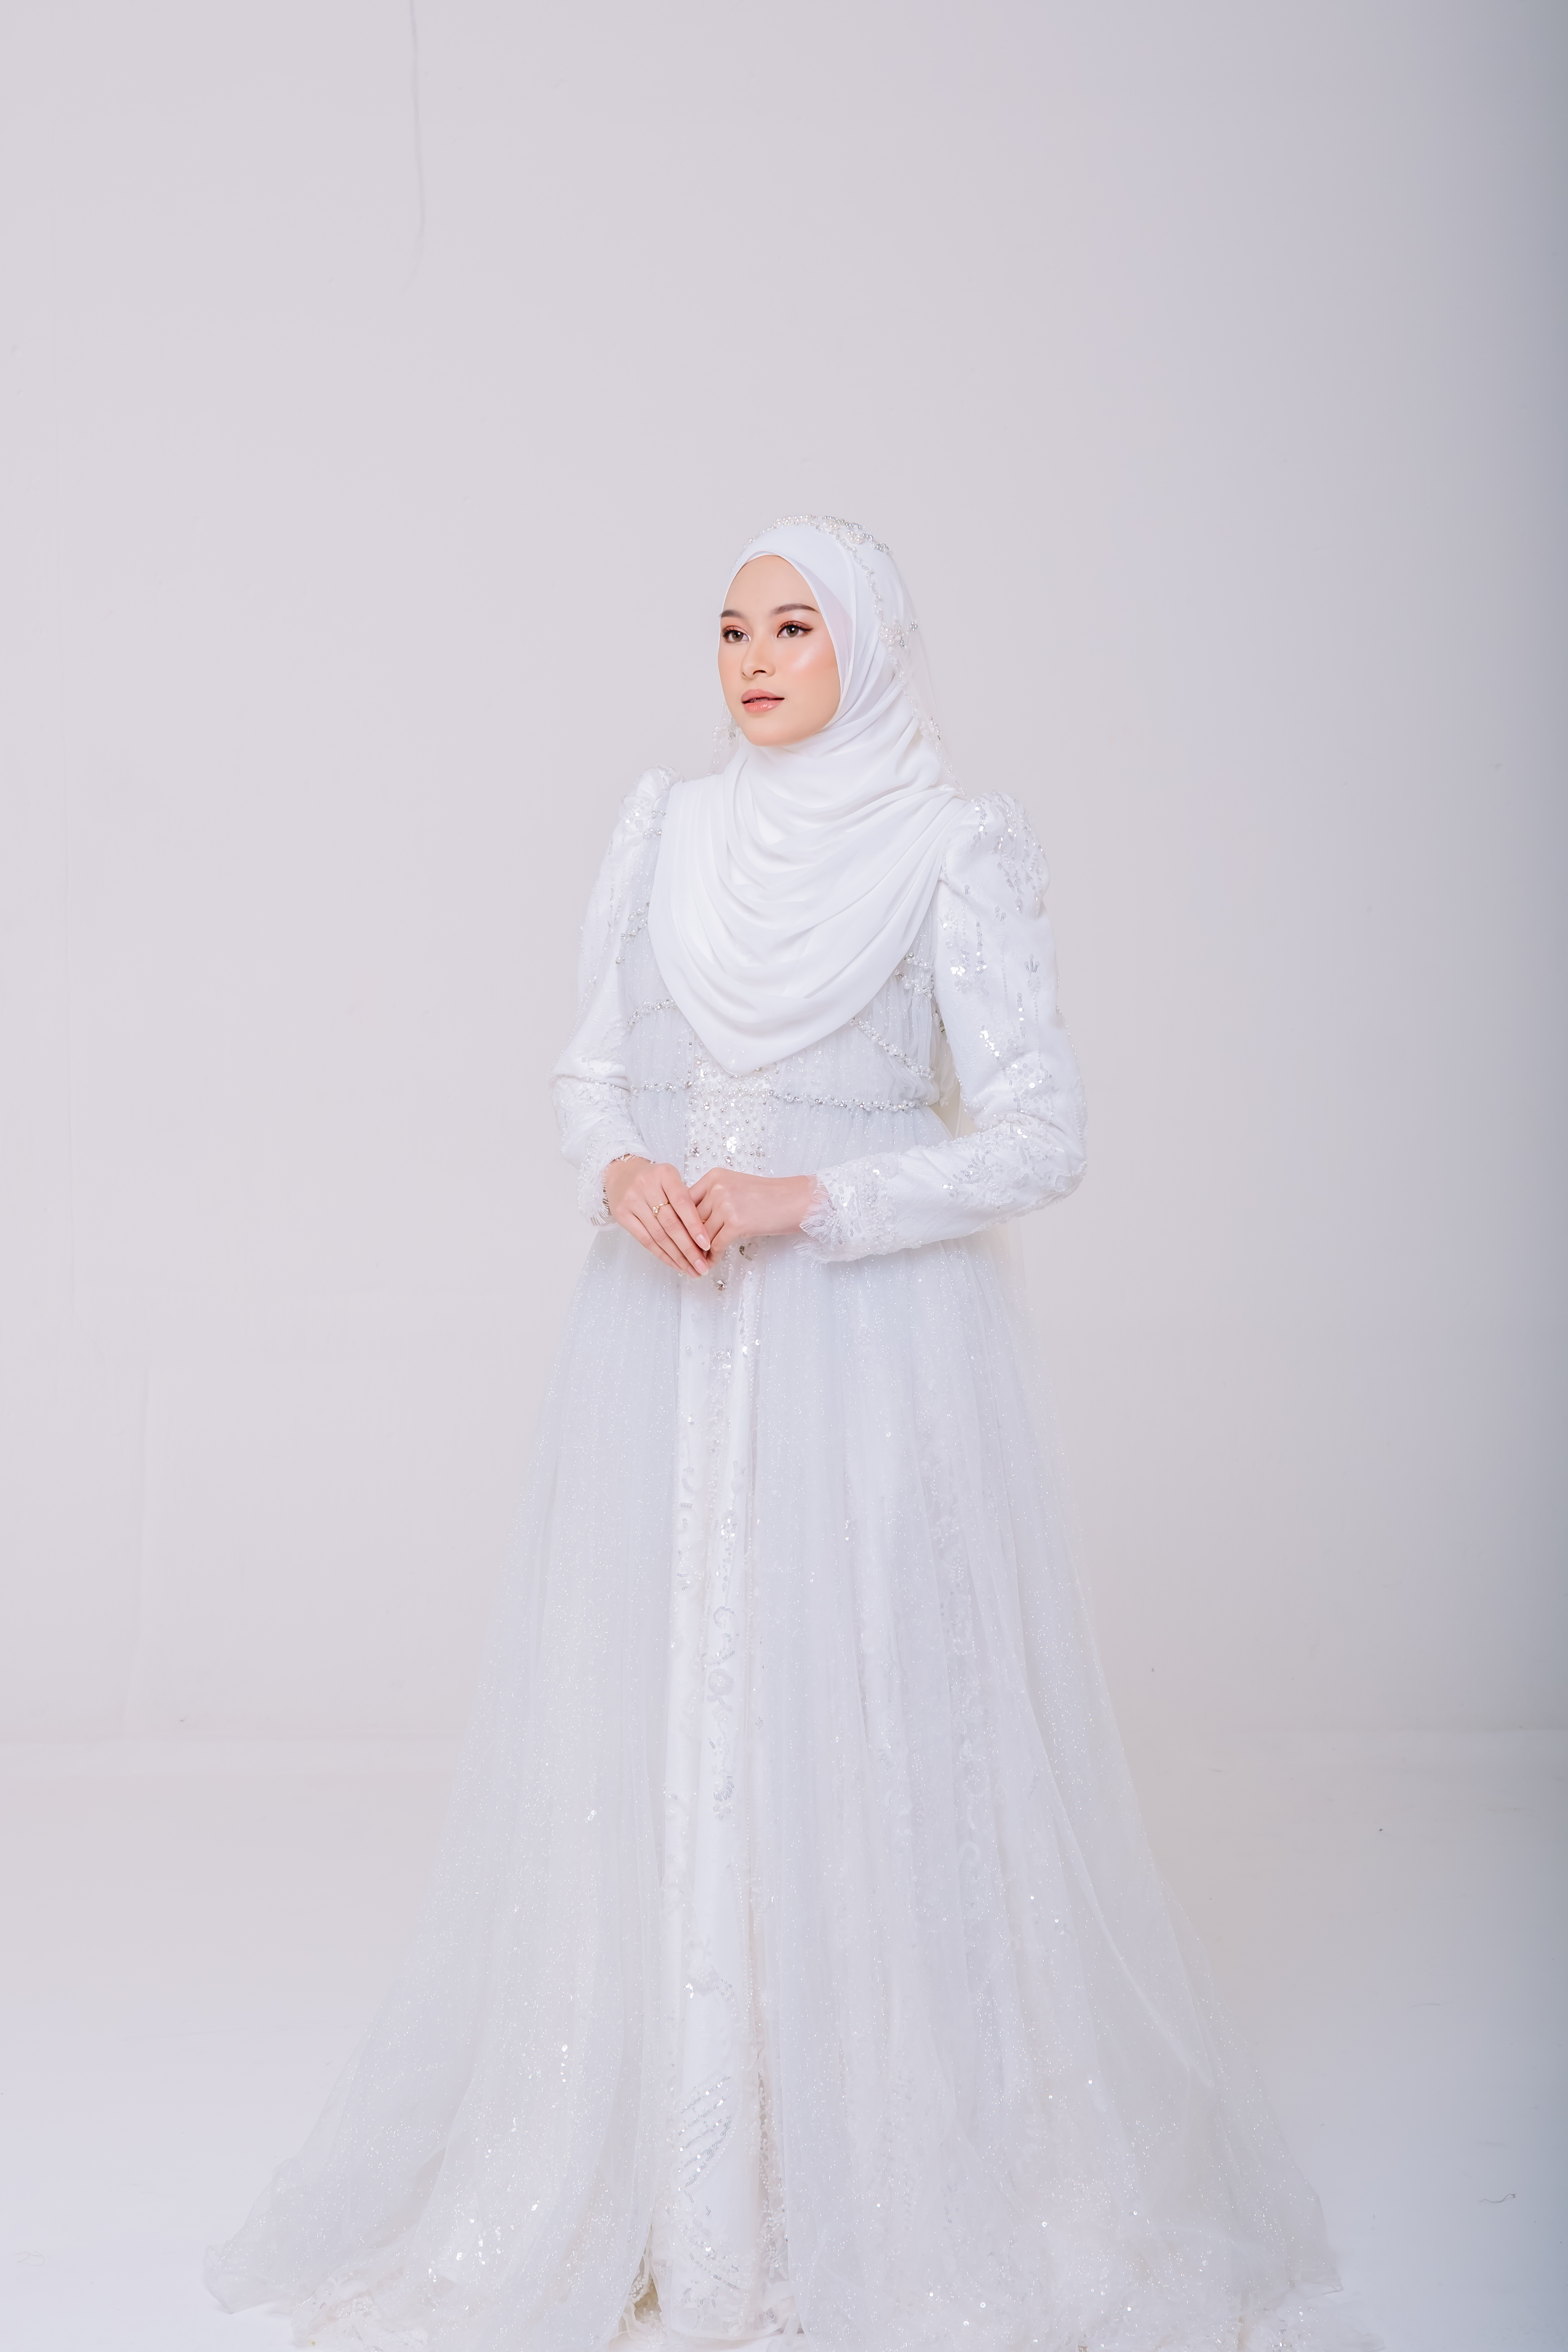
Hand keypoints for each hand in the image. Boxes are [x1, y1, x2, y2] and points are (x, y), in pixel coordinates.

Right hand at [604, 1157, 710, 1276]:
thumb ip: (686, 1201)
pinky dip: (662, 1254)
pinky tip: (675, 1263)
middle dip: (688, 1248)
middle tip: (701, 1266)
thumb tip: (703, 1236)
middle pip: (670, 1223)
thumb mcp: (672, 1180)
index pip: (683, 1203)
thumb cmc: (654, 1180)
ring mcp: (632, 1201)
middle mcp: (646, 1186)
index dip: (695, 1226)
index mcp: (665, 1174)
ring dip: (677, 1256)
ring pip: (658, 1235)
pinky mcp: (621, 1215)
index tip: (707, 1244)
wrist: (622, 1173)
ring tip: (691, 1269)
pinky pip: (645, 1240)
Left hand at [690, 1168, 817, 1259]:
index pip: (686, 1202)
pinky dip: (712, 1257)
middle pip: (691, 1219)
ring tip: (697, 1262)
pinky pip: (716, 1245)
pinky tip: (711, 1263)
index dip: (681, 1222)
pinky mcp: (736, 1223)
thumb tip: (692, 1221)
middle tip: (684, 1254)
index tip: (677, 1236)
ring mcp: (726, 1205)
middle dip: (688, 1239)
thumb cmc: (768, 1197)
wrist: (795, 1201)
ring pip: (702, 1234)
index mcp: (714, 1177)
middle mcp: (717, 1188)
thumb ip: (712, 1198)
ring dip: (699, 1251)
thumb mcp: (735, 1188)